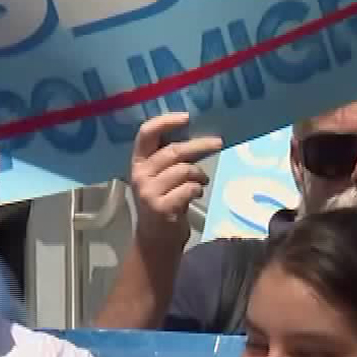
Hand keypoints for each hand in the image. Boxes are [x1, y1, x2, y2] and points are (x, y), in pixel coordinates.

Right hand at [127, 112, 222, 249]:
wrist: (155, 240)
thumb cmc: (163, 202)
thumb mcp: (161, 177)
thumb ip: (171, 158)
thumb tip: (199, 135)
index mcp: (138, 162)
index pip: (146, 133)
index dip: (166, 121)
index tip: (187, 117)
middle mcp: (139, 174)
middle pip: (173, 151)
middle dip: (199, 146)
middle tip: (218, 143)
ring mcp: (148, 192)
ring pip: (184, 170)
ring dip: (199, 175)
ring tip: (201, 182)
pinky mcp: (161, 207)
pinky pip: (189, 189)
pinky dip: (197, 190)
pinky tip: (195, 194)